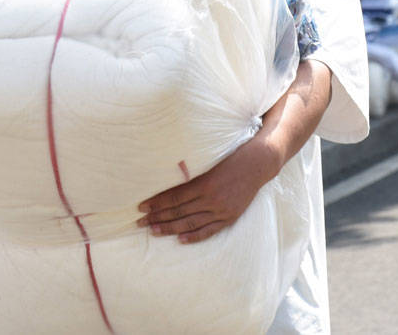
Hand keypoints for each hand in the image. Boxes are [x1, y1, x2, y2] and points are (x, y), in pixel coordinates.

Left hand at [136, 140, 276, 243]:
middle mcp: (211, 199)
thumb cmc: (231, 158)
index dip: (156, 203)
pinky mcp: (230, 218)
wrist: (257, 164)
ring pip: (190, 223)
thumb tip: (168, 183)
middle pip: (178, 211)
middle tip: (140, 222)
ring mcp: (221, 211)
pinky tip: (180, 239)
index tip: (141, 207)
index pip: (174, 197)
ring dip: (170, 228)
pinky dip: (194, 236)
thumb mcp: (209, 163)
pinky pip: (209, 231)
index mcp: (204, 183)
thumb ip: (191, 175)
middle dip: (157, 217)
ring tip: (153, 231)